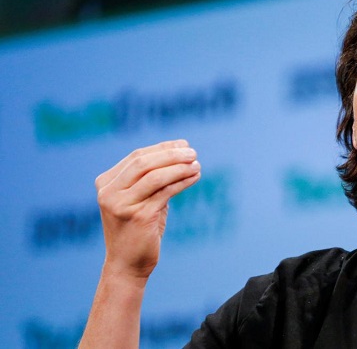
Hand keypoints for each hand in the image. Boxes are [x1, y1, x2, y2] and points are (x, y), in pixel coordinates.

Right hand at [95, 140, 200, 279]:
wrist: (127, 265)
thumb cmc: (137, 229)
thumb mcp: (140, 198)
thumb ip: (151, 177)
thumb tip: (180, 152)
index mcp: (106, 183)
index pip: (136, 156)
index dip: (162, 148)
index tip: (184, 144)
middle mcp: (109, 192)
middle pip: (144, 162)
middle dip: (171, 154)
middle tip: (193, 153)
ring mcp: (121, 204)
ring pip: (155, 176)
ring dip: (179, 167)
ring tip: (197, 164)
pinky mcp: (138, 216)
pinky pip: (165, 192)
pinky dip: (182, 182)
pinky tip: (195, 177)